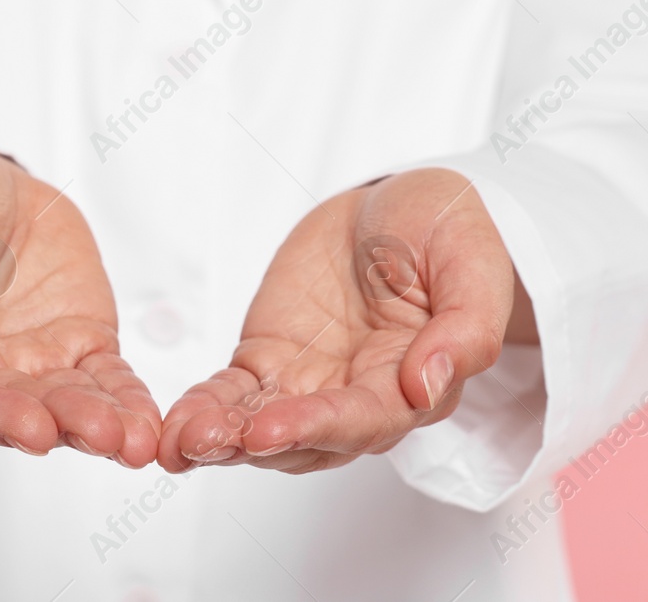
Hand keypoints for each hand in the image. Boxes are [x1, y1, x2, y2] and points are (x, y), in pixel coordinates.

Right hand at [0, 137, 159, 465]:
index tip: (32, 430)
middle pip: (19, 408)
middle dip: (63, 424)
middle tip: (103, 434)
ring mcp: (33, 360)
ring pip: (68, 402)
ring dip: (102, 423)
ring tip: (134, 438)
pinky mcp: (78, 342)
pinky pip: (106, 377)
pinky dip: (128, 399)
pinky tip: (148, 422)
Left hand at [158, 169, 532, 473]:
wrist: (398, 204)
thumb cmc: (447, 231)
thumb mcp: (472, 263)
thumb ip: (465, 328)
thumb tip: (429, 384)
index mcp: (417, 382)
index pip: (367, 420)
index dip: (319, 427)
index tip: (273, 429)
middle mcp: (362, 396)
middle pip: (309, 438)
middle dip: (257, 443)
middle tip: (208, 443)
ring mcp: (312, 382)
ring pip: (264, 426)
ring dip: (223, 438)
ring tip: (180, 441)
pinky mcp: (271, 360)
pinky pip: (235, 394)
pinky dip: (205, 408)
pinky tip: (175, 422)